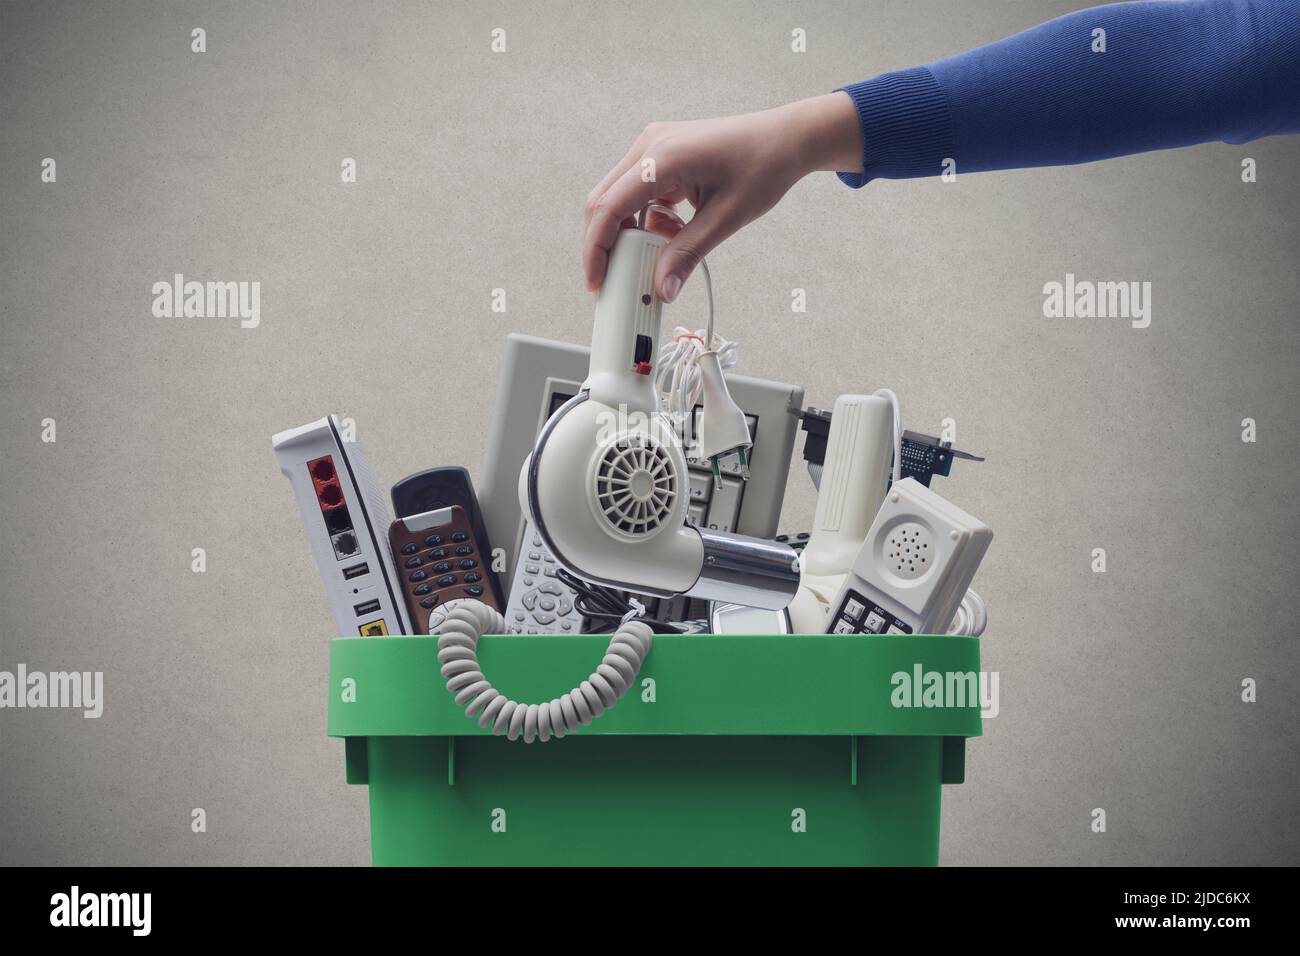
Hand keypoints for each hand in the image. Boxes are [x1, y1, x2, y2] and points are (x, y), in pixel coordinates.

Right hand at [583, 92, 862, 300]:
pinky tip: (673, 230)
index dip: (596, 250)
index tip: (597, 282)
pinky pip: (638, 193)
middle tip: (614, 280)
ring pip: (618, 199)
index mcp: (662, 157)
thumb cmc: (764, 167)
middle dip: (606, 245)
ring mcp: (652, 146)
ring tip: (658, 255)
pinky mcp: (660, 154)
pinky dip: (647, 219)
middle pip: (603, 203)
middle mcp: (650, 145)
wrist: (786, 138)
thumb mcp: (726, 219)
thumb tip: (663, 289)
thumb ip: (688, 254)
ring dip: (630, 233)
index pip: (609, 208)